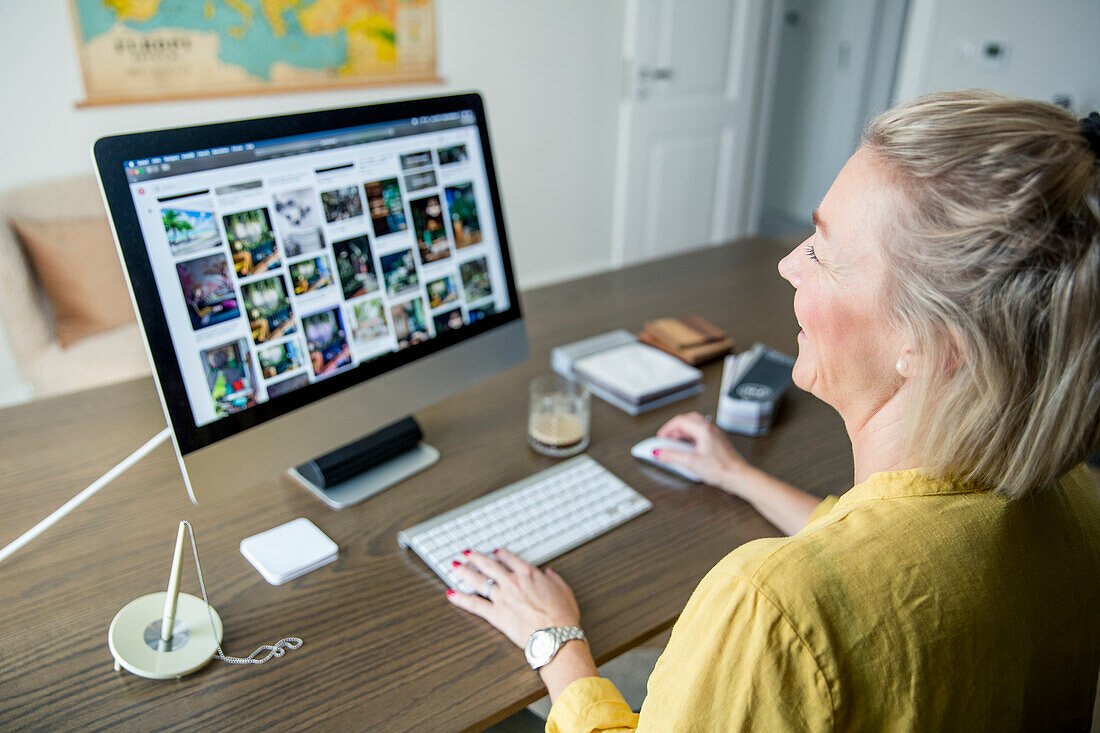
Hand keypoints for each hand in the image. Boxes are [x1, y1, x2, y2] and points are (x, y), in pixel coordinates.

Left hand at [446, 548, 580, 648]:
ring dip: (464, 572)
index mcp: (529, 574)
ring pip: (478, 580)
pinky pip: (473, 604)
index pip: (509, 558)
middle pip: (489, 565)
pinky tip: (451, 593)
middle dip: (476, 558)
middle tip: (467, 553)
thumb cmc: (562, 616)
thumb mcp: (564, 591)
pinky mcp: (495, 614)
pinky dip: (460, 598)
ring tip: (455, 566)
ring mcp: (502, 597)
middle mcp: (512, 582)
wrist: (555, 636)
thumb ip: (554, 579)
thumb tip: (549, 573)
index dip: (500, 554)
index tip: (495, 552)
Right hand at [655, 412, 749, 493]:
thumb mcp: (691, 462)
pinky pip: (701, 433)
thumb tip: (659, 452)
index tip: (660, 437)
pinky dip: (691, 436)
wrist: (738, 476)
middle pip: (687, 419)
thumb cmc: (721, 469)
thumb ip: (672, 456)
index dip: (667, 428)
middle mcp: (710, 429)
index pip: (680, 421)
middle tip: (666, 437)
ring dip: (683, 431)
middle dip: (674, 427)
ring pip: (695, 425)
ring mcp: (715, 435)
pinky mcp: (717, 443)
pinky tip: (689, 448)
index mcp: (703, 429)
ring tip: (675, 442)